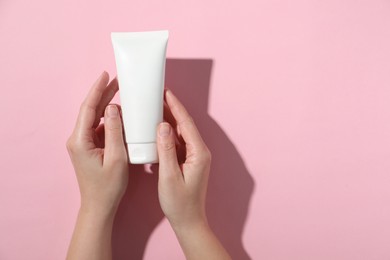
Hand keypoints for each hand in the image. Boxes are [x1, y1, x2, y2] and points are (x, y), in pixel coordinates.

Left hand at [66, 71, 127, 216]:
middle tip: (118, 80)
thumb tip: (112, 108)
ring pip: (95, 118)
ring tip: (122, 94)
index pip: (88, 108)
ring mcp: (82, 143)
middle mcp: (78, 139)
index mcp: (80, 140)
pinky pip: (99, 128)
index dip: (97, 90)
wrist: (100, 205)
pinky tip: (121, 116)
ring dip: (107, 106)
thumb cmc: (108, 186)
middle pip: (91, 110)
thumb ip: (115, 131)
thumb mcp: (117, 158)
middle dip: (104, 94)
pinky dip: (109, 120)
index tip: (105, 75)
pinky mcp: (89, 147)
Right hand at [157, 90, 230, 258]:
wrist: (188, 220)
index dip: (176, 106)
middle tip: (159, 95)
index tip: (166, 93)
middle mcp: (200, 152)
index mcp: (199, 153)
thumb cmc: (179, 203)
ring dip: (170, 119)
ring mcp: (195, 156)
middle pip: (185, 125)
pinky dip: (169, 133)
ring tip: (157, 107)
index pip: (186, 123)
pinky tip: (159, 128)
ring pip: (182, 132)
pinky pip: (179, 142)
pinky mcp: (189, 161)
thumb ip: (166, 150)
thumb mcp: (169, 176)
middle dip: (173, 109)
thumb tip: (162, 126)